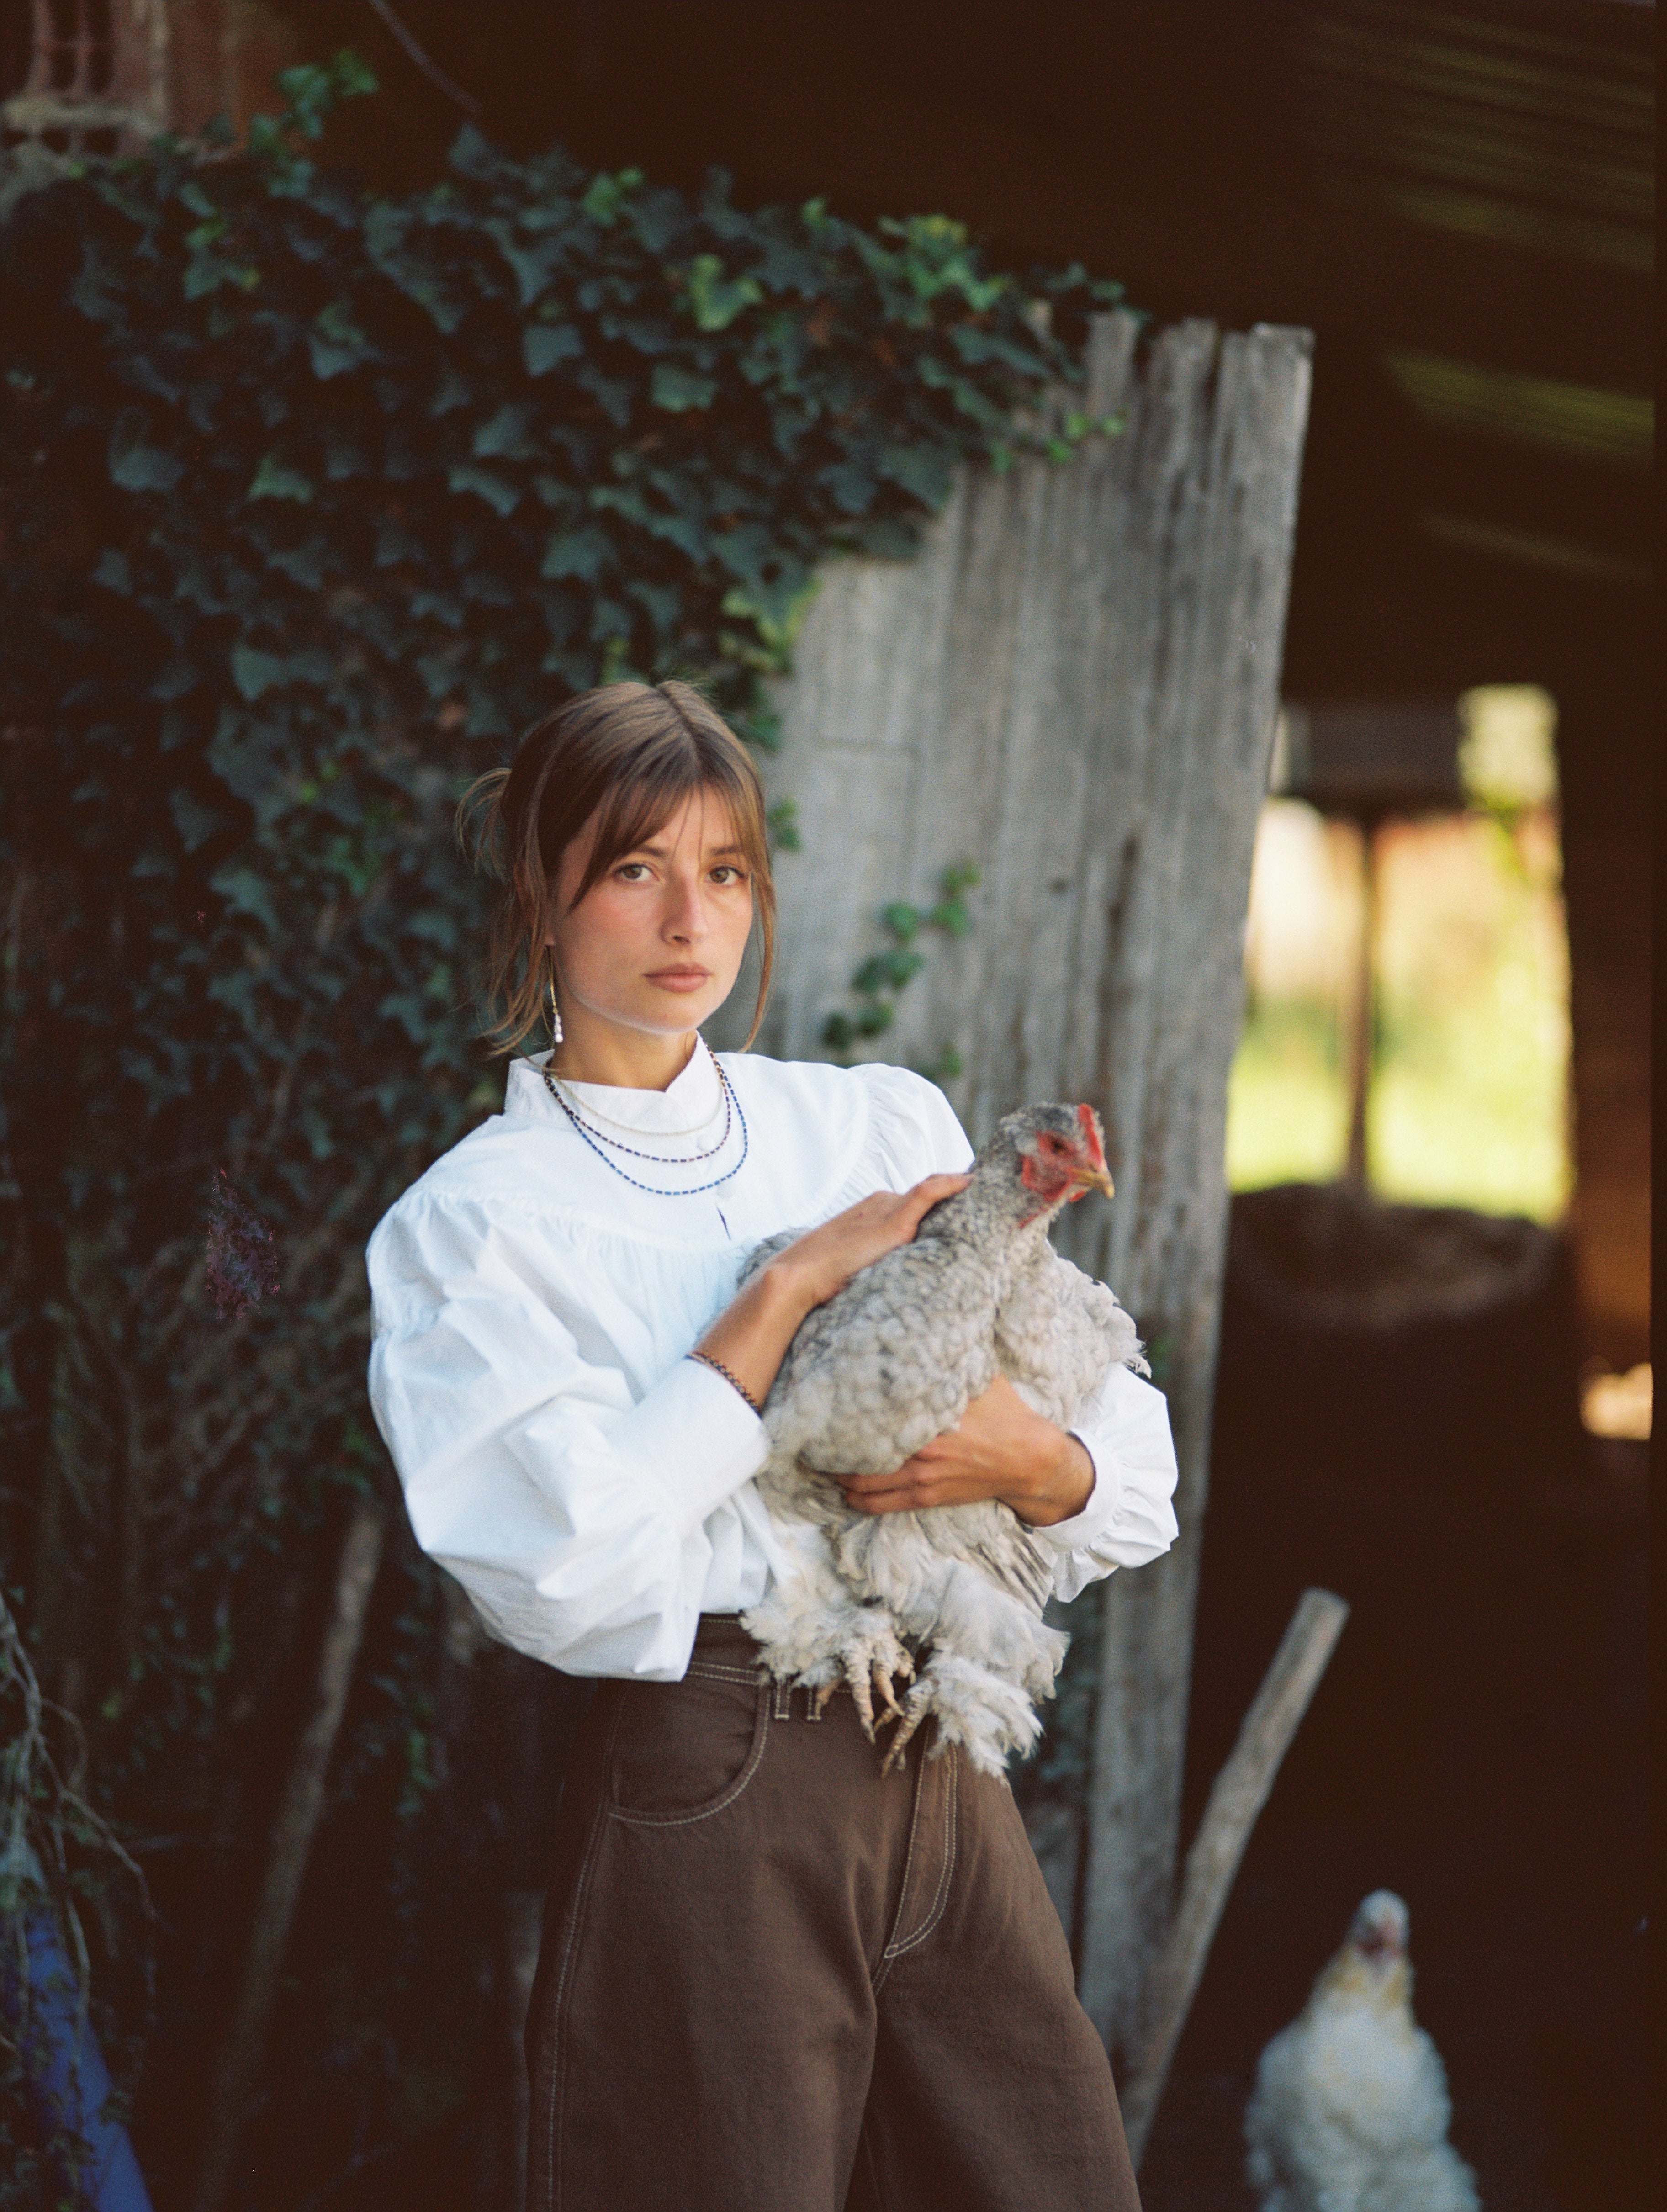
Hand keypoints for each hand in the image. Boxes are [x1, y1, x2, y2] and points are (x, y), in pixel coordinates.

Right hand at [695, 1173, 969, 1412]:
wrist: (799, 1277)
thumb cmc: (820, 1280)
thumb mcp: (854, 1264)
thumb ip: (875, 1262)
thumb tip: (888, 1287)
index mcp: (869, 1210)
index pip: (911, 1203)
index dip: (935, 1205)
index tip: (958, 1211)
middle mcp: (879, 1204)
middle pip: (924, 1200)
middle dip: (949, 1202)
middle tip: (978, 1207)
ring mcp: (887, 1210)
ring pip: (930, 1195)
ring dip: (954, 1194)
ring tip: (979, 1196)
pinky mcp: (894, 1222)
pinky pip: (927, 1193)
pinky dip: (948, 1185)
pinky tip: (967, 1184)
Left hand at [833, 1375, 1095, 1526]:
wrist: (1030, 1459)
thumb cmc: (1004, 1410)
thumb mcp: (978, 1374)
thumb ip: (946, 1354)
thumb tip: (922, 1318)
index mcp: (928, 1417)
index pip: (869, 1415)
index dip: (838, 1410)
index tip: (819, 1399)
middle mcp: (918, 1452)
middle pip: (853, 1453)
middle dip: (826, 1445)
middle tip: (807, 1430)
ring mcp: (920, 1479)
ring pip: (860, 1484)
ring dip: (835, 1474)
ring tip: (818, 1458)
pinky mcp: (926, 1498)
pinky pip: (877, 1506)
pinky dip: (855, 1499)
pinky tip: (842, 1487)